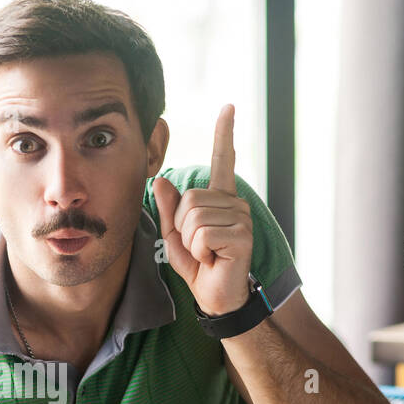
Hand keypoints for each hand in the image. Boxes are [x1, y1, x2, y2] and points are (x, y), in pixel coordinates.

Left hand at [152, 104, 253, 316]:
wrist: (215, 296)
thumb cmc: (198, 264)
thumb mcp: (175, 235)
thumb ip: (169, 209)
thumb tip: (161, 180)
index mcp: (220, 199)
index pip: (222, 160)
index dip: (224, 134)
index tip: (228, 107)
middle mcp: (234, 203)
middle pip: (189, 199)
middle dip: (182, 227)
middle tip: (198, 246)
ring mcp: (241, 218)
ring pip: (194, 217)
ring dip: (190, 241)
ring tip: (207, 253)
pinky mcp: (242, 235)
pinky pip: (202, 233)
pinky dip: (199, 250)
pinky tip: (213, 258)